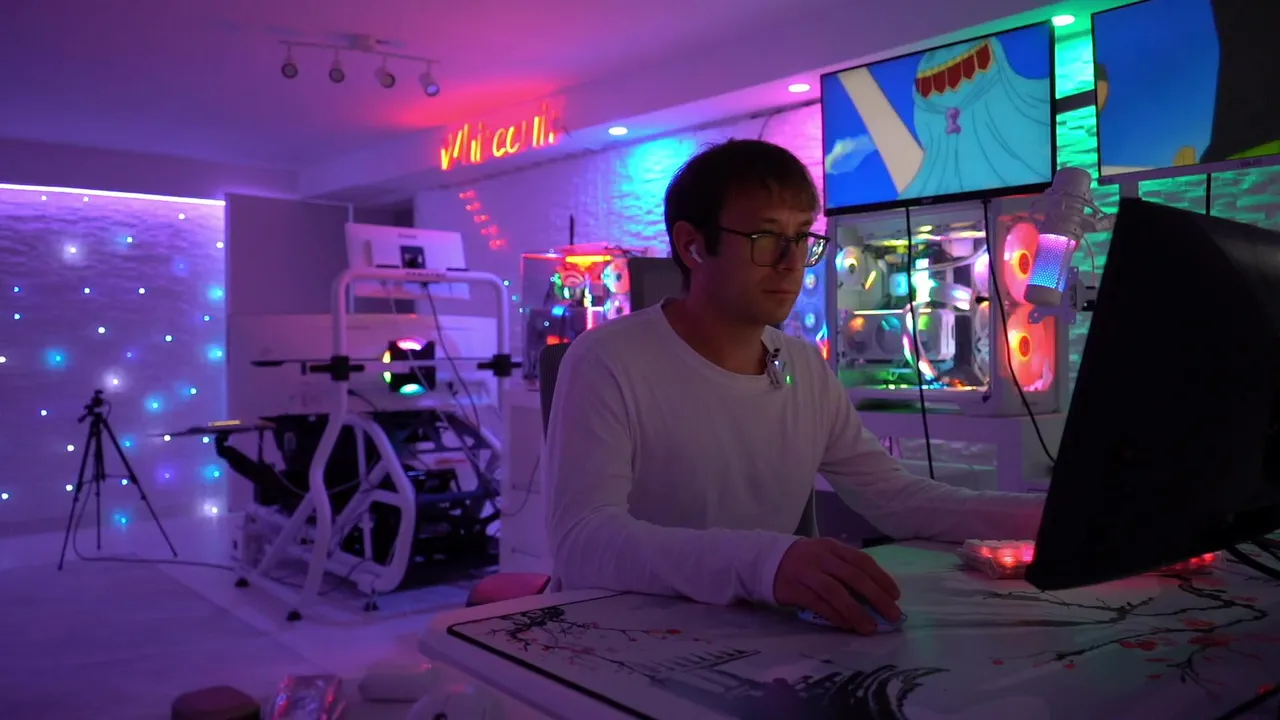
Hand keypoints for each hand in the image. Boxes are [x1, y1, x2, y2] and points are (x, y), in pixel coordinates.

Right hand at [773, 537, 901, 634]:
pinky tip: (846, 625)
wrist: (764, 561)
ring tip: (870, 628)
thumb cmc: (802, 561)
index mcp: (832, 546)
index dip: (881, 578)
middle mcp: (821, 557)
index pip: (862, 561)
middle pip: (854, 576)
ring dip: (856, 611)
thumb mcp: (824, 555)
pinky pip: (818, 604)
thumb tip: (875, 594)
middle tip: (893, 615)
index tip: (896, 596)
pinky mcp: (794, 589)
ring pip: (836, 592)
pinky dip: (835, 615)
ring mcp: (807, 572)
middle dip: (877, 597)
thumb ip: (845, 568)